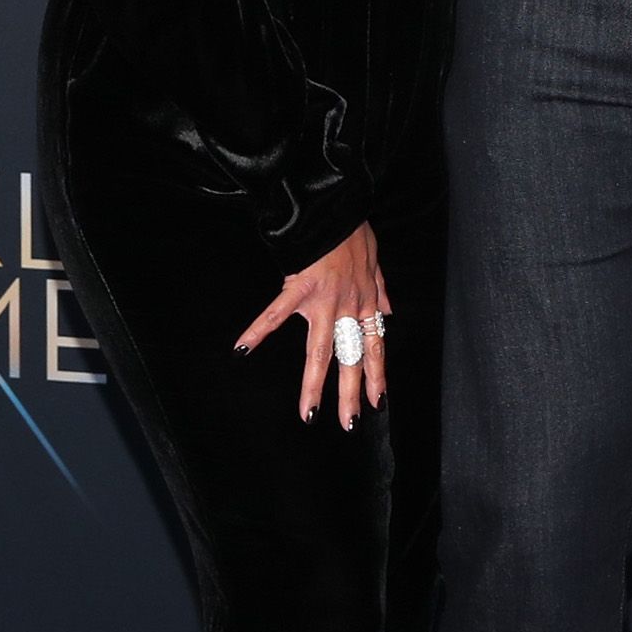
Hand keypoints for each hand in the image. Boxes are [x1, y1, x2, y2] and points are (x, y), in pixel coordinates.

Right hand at [235, 222, 391, 427]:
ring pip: (321, 350)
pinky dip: (258, 330)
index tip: (378, 402)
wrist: (336, 208)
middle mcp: (348, 307)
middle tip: (349, 423)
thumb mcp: (376, 262)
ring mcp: (324, 300)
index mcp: (365, 303)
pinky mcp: (300, 287)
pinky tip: (242, 349)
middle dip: (351, 393)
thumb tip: (389, 311)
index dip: (376, 375)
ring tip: (309, 412)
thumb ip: (382, 290)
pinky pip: (276, 314)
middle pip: (351, 358)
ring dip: (315, 384)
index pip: (374, 346)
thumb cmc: (353, 232)